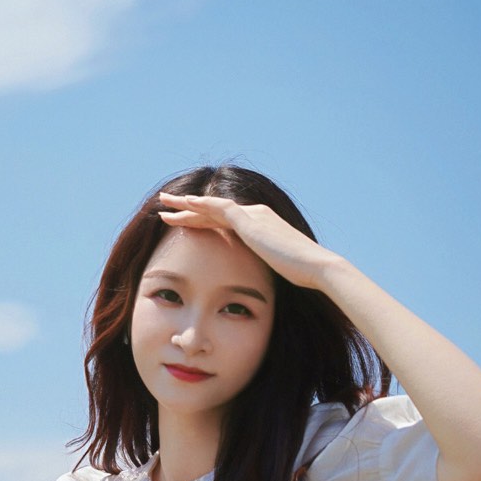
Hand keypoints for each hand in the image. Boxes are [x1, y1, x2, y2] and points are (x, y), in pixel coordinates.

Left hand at [156, 189, 340, 292]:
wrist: (316, 268)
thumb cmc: (302, 274)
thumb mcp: (278, 268)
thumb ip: (265, 265)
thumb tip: (259, 277)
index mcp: (261, 225)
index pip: (224, 219)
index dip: (202, 219)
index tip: (184, 221)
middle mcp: (255, 215)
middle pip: (213, 210)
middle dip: (188, 208)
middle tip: (166, 205)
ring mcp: (252, 216)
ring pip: (211, 206)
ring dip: (186, 204)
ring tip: (164, 202)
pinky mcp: (249, 221)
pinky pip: (218, 208)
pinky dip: (200, 205)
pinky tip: (184, 204)